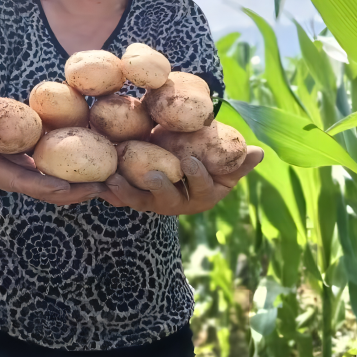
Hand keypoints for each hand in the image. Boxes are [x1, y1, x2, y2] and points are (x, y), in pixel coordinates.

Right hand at [0, 114, 107, 206]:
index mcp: (2, 173)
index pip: (26, 183)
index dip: (45, 186)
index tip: (65, 188)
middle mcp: (21, 179)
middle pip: (51, 192)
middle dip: (76, 193)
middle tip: (101, 188)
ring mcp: (33, 177)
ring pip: (62, 188)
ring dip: (85, 188)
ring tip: (112, 183)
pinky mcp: (41, 171)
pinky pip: (63, 175)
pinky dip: (83, 176)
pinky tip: (105, 170)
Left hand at [99, 146, 264, 215]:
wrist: (179, 162)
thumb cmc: (204, 159)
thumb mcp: (222, 162)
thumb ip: (236, 159)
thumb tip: (259, 152)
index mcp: (203, 195)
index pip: (202, 188)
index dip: (197, 177)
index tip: (191, 161)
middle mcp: (179, 204)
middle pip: (169, 200)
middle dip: (160, 188)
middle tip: (152, 174)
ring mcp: (155, 203)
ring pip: (140, 201)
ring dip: (126, 191)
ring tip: (113, 178)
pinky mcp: (134, 199)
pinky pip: (120, 198)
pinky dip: (109, 192)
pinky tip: (97, 184)